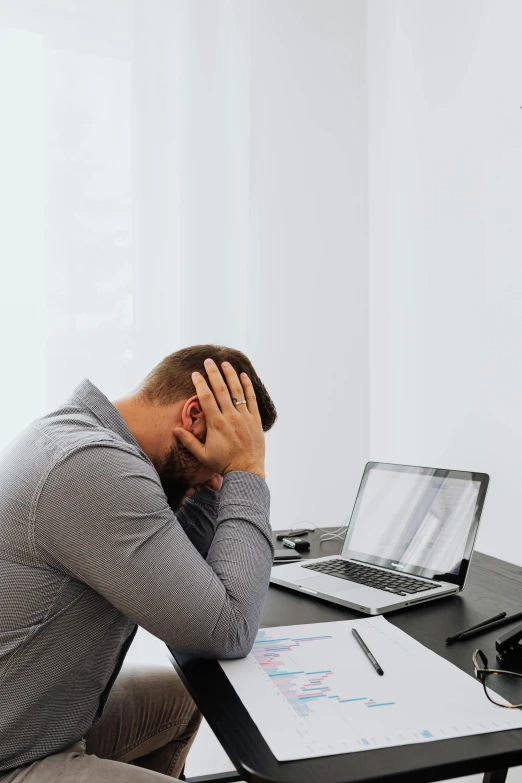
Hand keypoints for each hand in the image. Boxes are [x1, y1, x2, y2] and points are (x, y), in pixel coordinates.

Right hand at [173, 358, 265, 478]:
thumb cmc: (223, 464)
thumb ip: (188, 441)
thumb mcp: (203, 455)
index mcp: (216, 424)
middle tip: (208, 361)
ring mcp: (244, 417)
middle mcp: (230, 417)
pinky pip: (251, 399)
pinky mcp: (255, 420)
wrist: (246, 472)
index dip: (200, 384)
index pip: (206, 398)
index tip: (195, 373)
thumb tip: (175, 429)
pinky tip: (243, 376)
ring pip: (237, 391)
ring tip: (225, 363)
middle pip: (221, 390)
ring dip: (230, 375)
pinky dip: (248, 386)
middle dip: (213, 373)